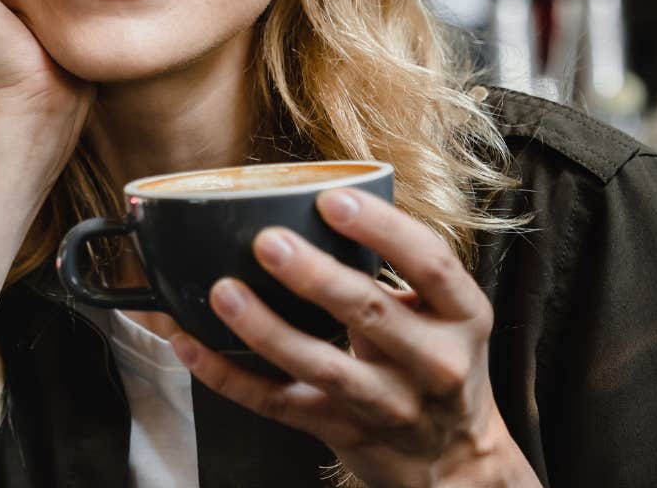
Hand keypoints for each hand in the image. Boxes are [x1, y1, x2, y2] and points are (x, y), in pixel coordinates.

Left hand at [170, 189, 538, 487]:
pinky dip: (230, 376)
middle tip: (269, 242)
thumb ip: (400, 268)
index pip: (430, 264)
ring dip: (267, 328)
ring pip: (322, 366)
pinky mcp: (344, 432)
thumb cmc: (437, 362)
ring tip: (225, 291)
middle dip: (315, 276)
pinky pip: (278, 404)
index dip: (383, 229)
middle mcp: (434, 363)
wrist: (453, 458)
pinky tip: (193, 346)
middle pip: (371, 313)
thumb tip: (321, 199)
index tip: (333, 199)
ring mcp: (388, 405)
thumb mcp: (446, 314)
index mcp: (463, 316)